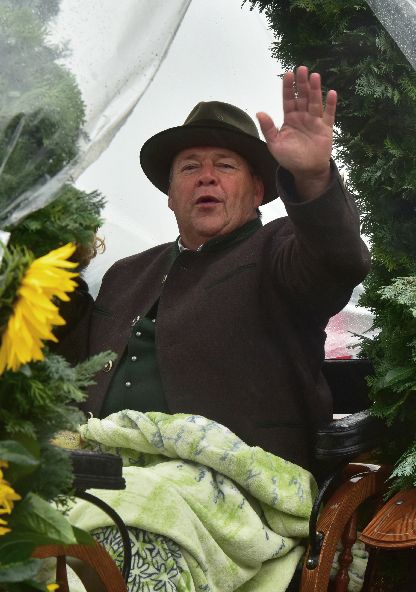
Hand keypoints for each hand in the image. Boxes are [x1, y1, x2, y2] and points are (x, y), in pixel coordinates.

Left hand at [257, 66, 336, 199]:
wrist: (306, 171)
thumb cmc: (289, 158)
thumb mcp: (275, 144)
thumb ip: (268, 129)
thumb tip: (259, 112)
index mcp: (290, 119)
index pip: (288, 100)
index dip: (288, 88)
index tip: (288, 74)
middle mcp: (302, 117)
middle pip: (302, 97)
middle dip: (302, 83)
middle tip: (301, 69)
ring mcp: (315, 121)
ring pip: (315, 102)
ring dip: (315, 89)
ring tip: (315, 76)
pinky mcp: (326, 128)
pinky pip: (329, 115)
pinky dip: (331, 105)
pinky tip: (332, 93)